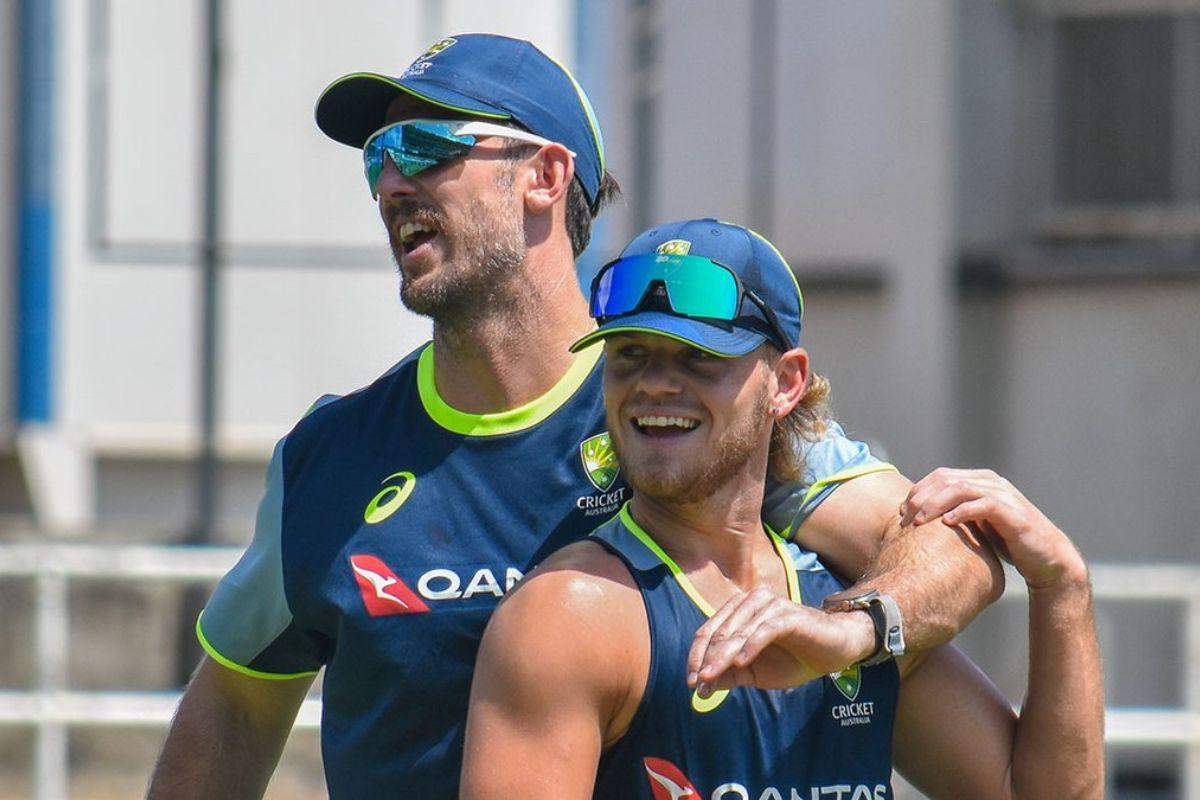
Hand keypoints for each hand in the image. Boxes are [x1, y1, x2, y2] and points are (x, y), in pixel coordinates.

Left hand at [686, 588, 875, 694]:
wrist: (836, 650)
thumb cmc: (794, 658)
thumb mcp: (756, 672)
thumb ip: (730, 675)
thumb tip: (701, 687)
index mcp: (739, 611)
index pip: (709, 631)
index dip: (697, 657)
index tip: (691, 682)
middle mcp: (751, 602)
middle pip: (720, 632)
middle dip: (706, 660)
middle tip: (697, 684)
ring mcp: (770, 606)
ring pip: (738, 632)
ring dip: (722, 657)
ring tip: (710, 678)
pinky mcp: (789, 615)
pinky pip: (765, 630)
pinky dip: (751, 646)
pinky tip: (742, 663)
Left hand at [899, 468, 1085, 589]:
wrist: (1046, 559)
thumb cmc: (1007, 543)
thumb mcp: (975, 525)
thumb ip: (954, 514)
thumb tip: (917, 519)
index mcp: (980, 481)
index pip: (940, 476)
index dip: (918, 491)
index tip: (901, 511)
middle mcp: (990, 482)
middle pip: (945, 479)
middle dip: (921, 497)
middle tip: (904, 518)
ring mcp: (1003, 495)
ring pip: (960, 488)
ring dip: (935, 504)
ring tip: (918, 521)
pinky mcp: (1013, 512)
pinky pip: (983, 505)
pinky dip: (962, 512)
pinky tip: (947, 524)